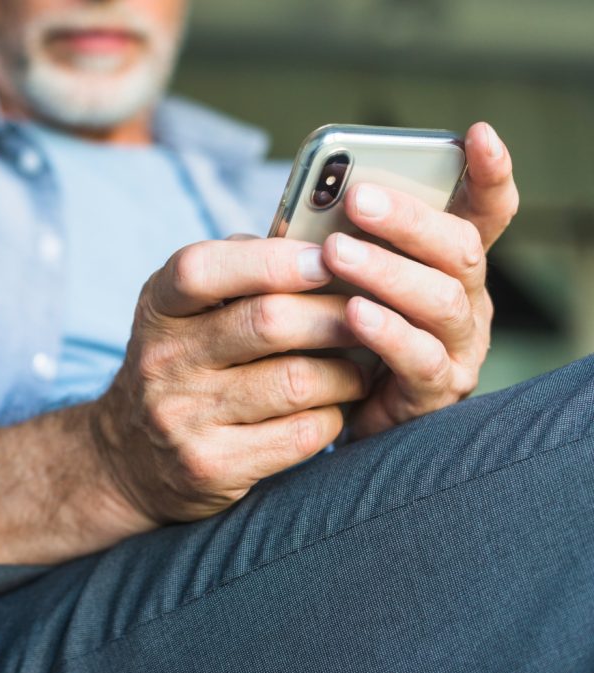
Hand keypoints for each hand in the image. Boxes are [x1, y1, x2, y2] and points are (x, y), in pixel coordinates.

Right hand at [89, 238, 367, 523]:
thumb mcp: (185, 311)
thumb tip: (324, 241)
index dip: (273, 260)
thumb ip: (239, 273)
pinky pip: (302, 434)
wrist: (129, 457)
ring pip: (297, 381)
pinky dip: (334, 415)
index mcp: (158, 307)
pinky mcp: (211, 466)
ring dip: (347, 371)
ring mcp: (182, 417)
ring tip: (361, 365)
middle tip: (372, 314)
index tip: (328, 257)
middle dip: (335, 315)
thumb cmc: (183, 363)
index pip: (203, 269)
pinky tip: (335, 406)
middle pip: (268, 322)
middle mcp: (162, 360)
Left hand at [321, 122, 518, 437]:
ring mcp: (457, 346)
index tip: (478, 134)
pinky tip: (354, 313)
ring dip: (388, 272)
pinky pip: (420, 358)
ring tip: (337, 253)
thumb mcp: (335, 271)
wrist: (324, 406)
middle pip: (460, 249)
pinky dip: (387, 332)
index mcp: (446, 261)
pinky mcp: (435, 391)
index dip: (489, 173)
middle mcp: (464, 298)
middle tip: (357, 199)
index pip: (485, 211)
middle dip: (410, 220)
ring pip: (442, 300)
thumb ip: (340, 234)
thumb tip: (315, 195)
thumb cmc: (332, 325)